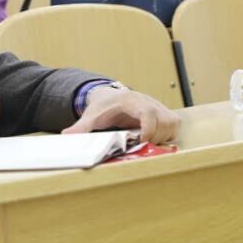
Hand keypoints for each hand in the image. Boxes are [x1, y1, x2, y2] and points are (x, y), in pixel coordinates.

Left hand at [64, 86, 179, 144]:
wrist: (113, 98)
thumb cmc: (105, 107)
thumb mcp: (92, 115)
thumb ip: (81, 127)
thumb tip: (67, 135)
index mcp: (132, 101)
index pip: (148, 112)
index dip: (148, 129)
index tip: (141, 141)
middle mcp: (149, 102)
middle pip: (164, 121)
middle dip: (154, 137)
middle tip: (141, 144)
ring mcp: (160, 107)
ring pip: (172, 124)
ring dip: (162, 137)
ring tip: (146, 142)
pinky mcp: (166, 114)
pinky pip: (175, 125)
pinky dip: (168, 135)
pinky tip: (154, 139)